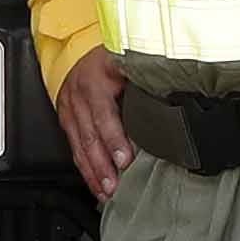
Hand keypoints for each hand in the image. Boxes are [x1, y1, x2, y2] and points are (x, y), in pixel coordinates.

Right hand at [56, 50, 133, 201]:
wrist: (82, 48)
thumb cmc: (113, 56)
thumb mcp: (130, 62)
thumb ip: (147, 82)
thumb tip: (173, 107)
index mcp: (95, 81)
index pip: (104, 115)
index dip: (114, 140)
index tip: (125, 160)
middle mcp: (78, 96)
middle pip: (89, 137)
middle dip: (102, 166)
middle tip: (114, 187)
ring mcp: (69, 109)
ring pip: (79, 146)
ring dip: (93, 172)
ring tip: (106, 192)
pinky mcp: (65, 119)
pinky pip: (73, 148)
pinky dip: (85, 168)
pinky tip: (96, 183)